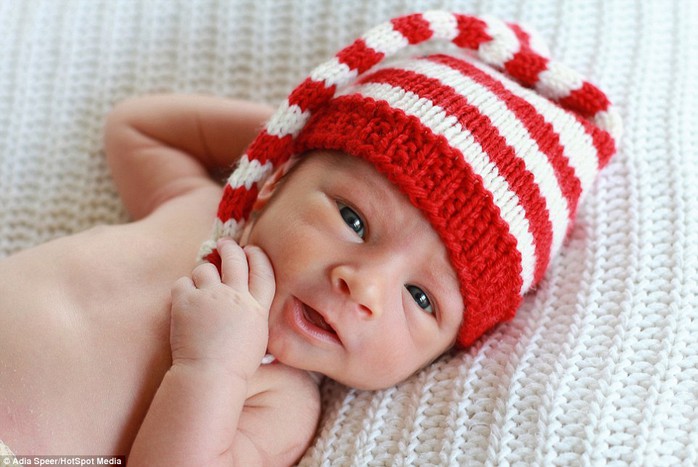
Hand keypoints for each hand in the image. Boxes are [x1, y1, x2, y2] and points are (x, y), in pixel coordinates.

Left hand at [169, 238, 274, 379]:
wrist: (209, 377)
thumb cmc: (234, 367)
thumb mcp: (256, 338)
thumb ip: (253, 314)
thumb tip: (246, 301)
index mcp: (257, 308)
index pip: (264, 271)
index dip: (258, 257)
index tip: (252, 250)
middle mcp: (236, 296)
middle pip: (235, 259)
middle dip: (230, 248)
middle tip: (224, 245)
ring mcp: (210, 296)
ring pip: (205, 268)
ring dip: (202, 274)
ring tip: (200, 286)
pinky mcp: (186, 301)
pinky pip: (182, 282)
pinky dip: (183, 289)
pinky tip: (184, 300)